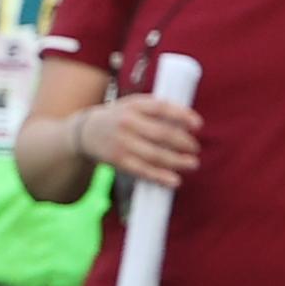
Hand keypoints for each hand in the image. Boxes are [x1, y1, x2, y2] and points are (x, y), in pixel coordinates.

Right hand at [76, 93, 200, 187]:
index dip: (182, 115)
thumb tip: (188, 125)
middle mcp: (126, 122)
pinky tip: (174, 180)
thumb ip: (158, 111)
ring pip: (155, 154)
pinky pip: (143, 170)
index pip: (162, 108)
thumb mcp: (134, 106)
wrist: (86, 132)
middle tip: (195, 148)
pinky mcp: (118, 160)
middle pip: (162, 133)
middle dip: (183, 142)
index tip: (198, 125)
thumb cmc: (119, 118)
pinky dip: (160, 176)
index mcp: (134, 105)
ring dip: (177, 161)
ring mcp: (121, 142)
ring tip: (192, 163)